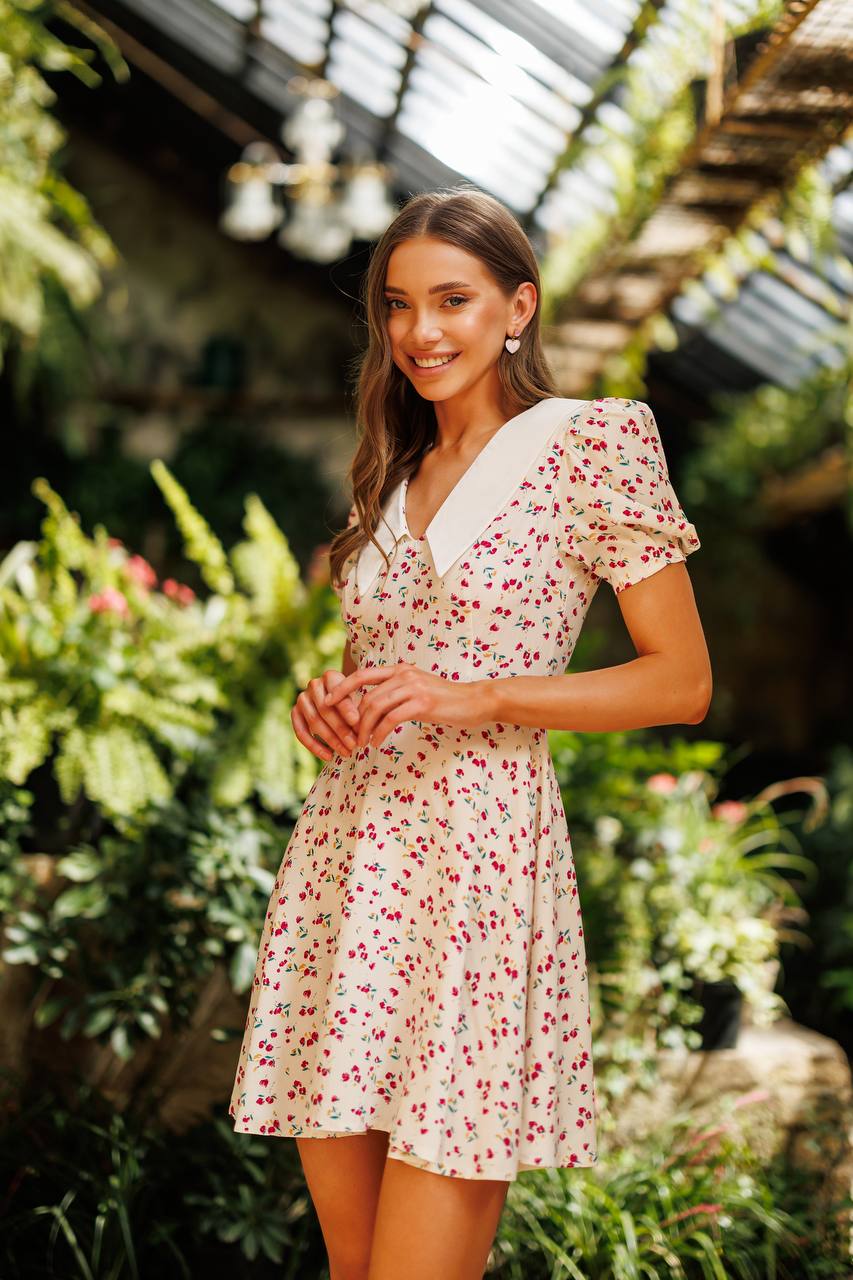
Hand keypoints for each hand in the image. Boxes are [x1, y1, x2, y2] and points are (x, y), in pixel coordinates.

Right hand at [292, 670, 361, 761]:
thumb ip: (359, 711)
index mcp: (330, 676)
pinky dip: (314, 746)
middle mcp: (314, 684)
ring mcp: (302, 698)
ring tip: (345, 752)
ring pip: (314, 721)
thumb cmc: (352, 702)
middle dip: (340, 729)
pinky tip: (328, 756)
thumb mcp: (358, 700)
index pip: (336, 692)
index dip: (346, 707)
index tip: (356, 722)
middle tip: (354, 744)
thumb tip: (363, 731)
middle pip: (325, 709)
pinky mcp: (294, 712)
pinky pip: (301, 732)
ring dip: (330, 740)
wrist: (336, 702)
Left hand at [323, 661, 489, 748]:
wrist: (475, 701)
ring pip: (376, 707)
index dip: (342, 687)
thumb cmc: (446, 699)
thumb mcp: (418, 690)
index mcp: (400, 670)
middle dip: (353, 719)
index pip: (363, 674)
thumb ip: (397, 693)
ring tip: (361, 743)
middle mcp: (404, 674)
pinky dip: (379, 733)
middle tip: (349, 736)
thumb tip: (374, 706)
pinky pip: (391, 719)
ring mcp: (413, 687)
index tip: (327, 702)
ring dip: (364, 729)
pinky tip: (376, 743)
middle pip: (367, 696)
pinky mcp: (422, 703)